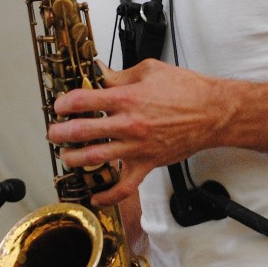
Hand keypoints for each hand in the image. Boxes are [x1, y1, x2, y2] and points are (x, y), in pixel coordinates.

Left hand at [49, 59, 227, 205]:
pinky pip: (124, 186)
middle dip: (61, 132)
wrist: (213, 112)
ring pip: (96, 158)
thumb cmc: (187, 90)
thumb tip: (101, 74)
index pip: (83, 101)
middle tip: (55, 132)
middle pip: (82, 131)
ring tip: (67, 156)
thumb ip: (121, 75)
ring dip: (75, 159)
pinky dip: (108, 195)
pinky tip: (96, 196)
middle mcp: (129, 124)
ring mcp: (137, 147)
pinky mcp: (148, 164)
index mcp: (127, 98)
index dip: (65, 103)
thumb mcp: (150, 70)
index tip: (60, 106)